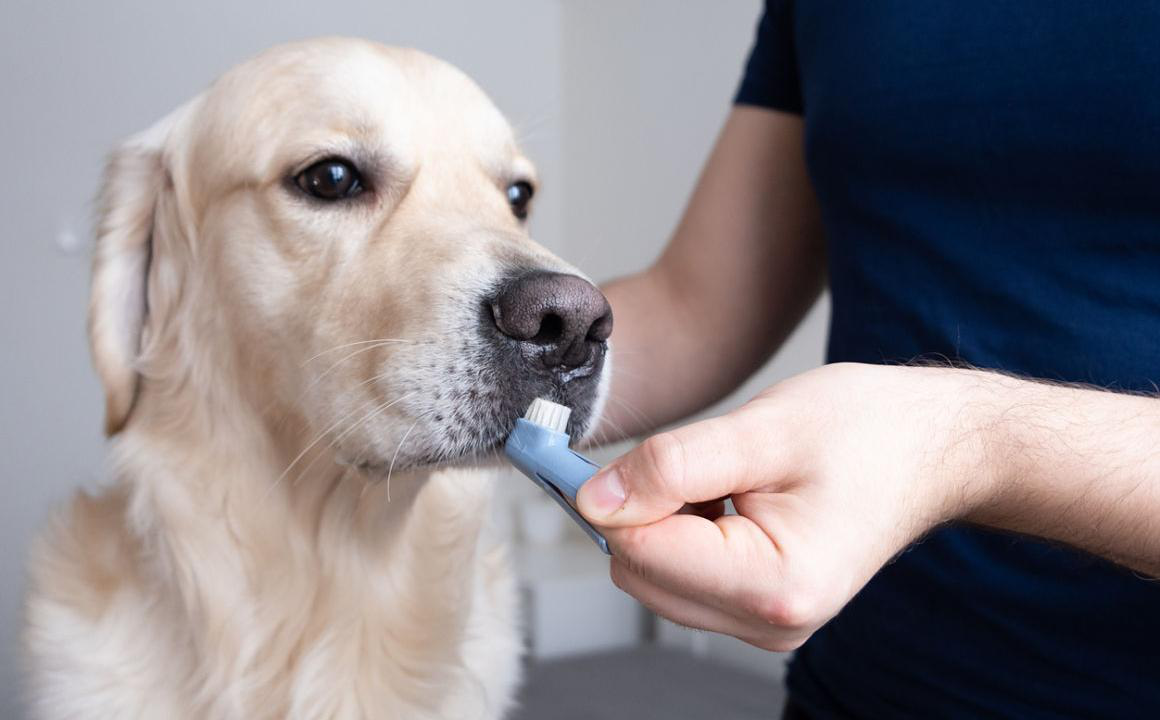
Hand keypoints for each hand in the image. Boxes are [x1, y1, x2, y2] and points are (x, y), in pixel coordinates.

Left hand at [576, 363, 1004, 650]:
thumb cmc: (867, 431)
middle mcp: (770, 624)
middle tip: (688, 453)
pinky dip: (683, 530)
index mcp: (775, 586)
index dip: (608, 496)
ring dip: (664, 517)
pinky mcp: (759, 612)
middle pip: (638, 570)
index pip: (639, 550)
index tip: (582, 454)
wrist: (932, 449)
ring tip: (727, 475)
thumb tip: (592, 500)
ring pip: (652, 574)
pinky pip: (681, 575)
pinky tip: (729, 496)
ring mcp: (765, 625)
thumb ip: (672, 466)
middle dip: (640, 508)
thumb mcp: (763, 430)